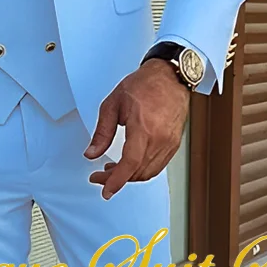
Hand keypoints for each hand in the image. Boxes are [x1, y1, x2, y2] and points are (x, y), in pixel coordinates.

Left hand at [85, 58, 189, 199]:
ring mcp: (170, 142)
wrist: (170, 76)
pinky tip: (130, 165)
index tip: (106, 190)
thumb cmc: (145, 85)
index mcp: (144, 127)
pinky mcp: (174, 144)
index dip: (117, 180)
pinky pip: (158, 165)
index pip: (131, 163)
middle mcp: (160, 138)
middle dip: (117, 180)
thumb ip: (102, 132)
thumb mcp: (113, 104)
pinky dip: (142, 170)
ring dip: (129, 176)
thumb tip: (92, 153)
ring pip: (148, 172)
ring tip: (112, 171)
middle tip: (100, 177)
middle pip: (138, 171)